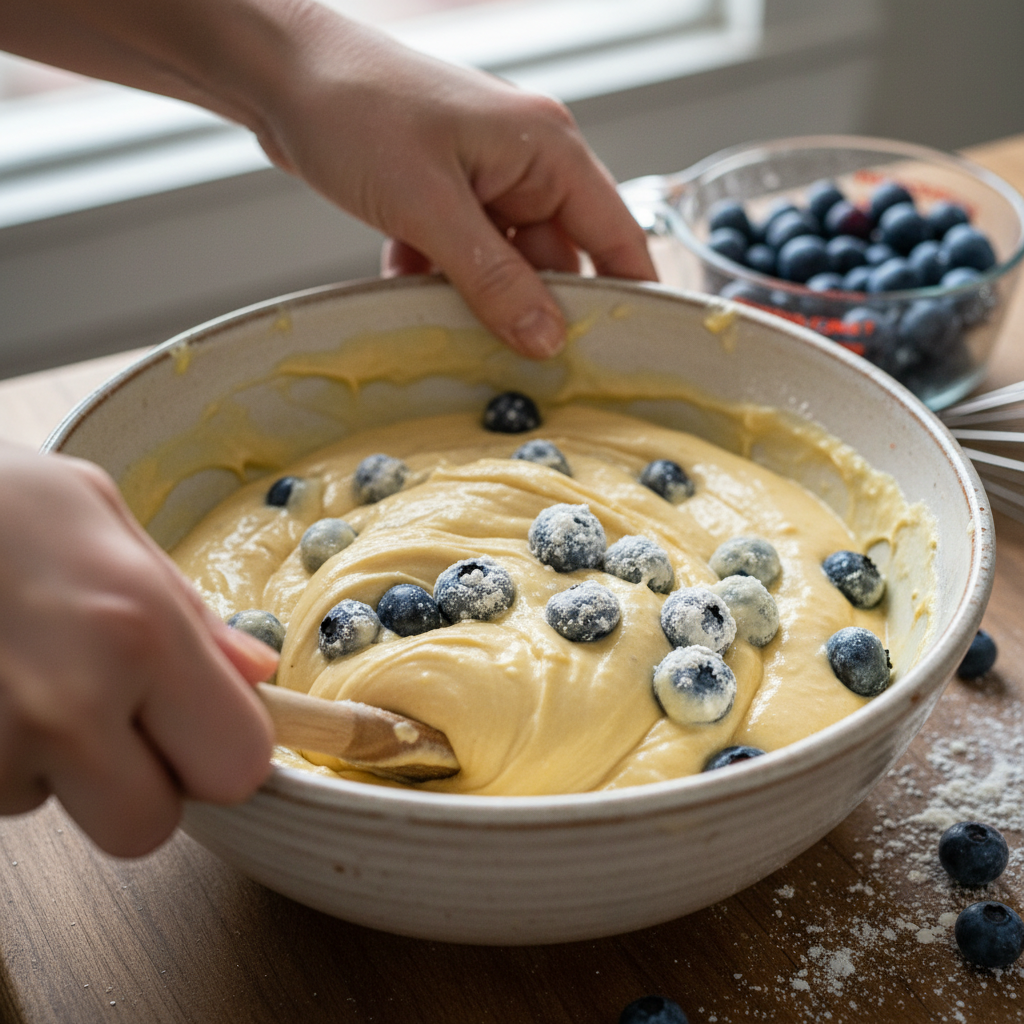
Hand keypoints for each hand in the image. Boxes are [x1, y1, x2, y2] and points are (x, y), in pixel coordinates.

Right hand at [0, 444, 275, 855]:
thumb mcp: (101, 517)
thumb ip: (188, 609)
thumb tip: (256, 674)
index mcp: (140, 630)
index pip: (237, 764)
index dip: (223, 749)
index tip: (202, 722)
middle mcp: (67, 702)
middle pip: (146, 826)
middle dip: (140, 783)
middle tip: (112, 713)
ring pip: (59, 811)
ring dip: (53, 765)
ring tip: (22, 674)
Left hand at [251, 13, 657, 357]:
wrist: (278, 74)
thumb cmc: (356, 109)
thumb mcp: (430, 206)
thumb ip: (494, 278)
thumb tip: (546, 338)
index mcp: (547, 151)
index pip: (615, 236)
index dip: (625, 296)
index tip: (623, 356)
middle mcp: (525, 165)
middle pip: (555, 261)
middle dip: (531, 310)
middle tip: (516, 364)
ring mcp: (483, 181)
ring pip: (503, 266)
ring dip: (475, 298)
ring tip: (450, 327)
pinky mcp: (444, 197)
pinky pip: (461, 258)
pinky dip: (436, 279)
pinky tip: (405, 287)